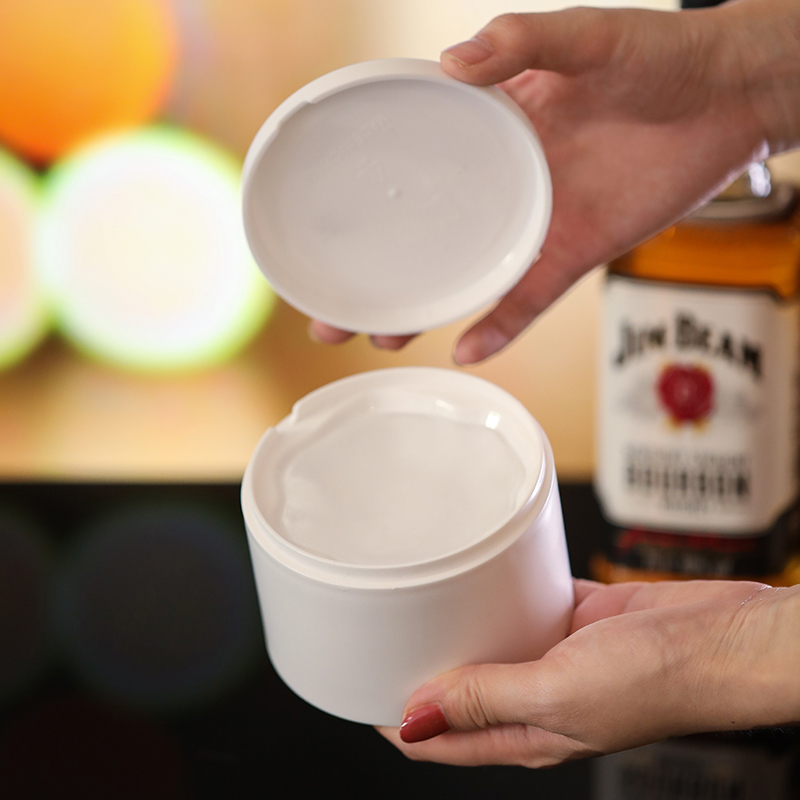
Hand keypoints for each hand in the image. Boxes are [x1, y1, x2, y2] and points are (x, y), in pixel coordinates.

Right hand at [311, 0, 799, 362]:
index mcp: (492, 129)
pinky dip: (499, 327)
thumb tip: (452, 63)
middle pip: (424, 236)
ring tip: (377, 336)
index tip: (320, 218)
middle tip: (329, 310)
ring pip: (465, 277)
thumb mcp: (584, 35)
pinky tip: (465, 351)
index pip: (413, 163)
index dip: (367, 191)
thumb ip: (521, 42)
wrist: (730, 97)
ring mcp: (535, 222)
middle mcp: (503, 183)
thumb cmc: (660, 54)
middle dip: (378, 274)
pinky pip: (528, 299)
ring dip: (423, 310)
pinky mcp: (574, 252)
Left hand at [378, 578, 799, 767]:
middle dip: (419, 669)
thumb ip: (487, 699)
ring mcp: (554, 658)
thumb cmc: (658, 678)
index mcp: (527, 735)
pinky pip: (522, 607)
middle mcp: (534, 700)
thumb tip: (416, 712)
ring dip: (456, 629)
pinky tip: (480, 574)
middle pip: (459, 690)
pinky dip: (497, 595)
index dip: (396, 718)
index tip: (358, 685)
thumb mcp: (559, 693)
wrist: (723, 638)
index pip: (441, 738)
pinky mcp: (573, 619)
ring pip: (488, 645)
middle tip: (380, 631)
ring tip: (418, 598)